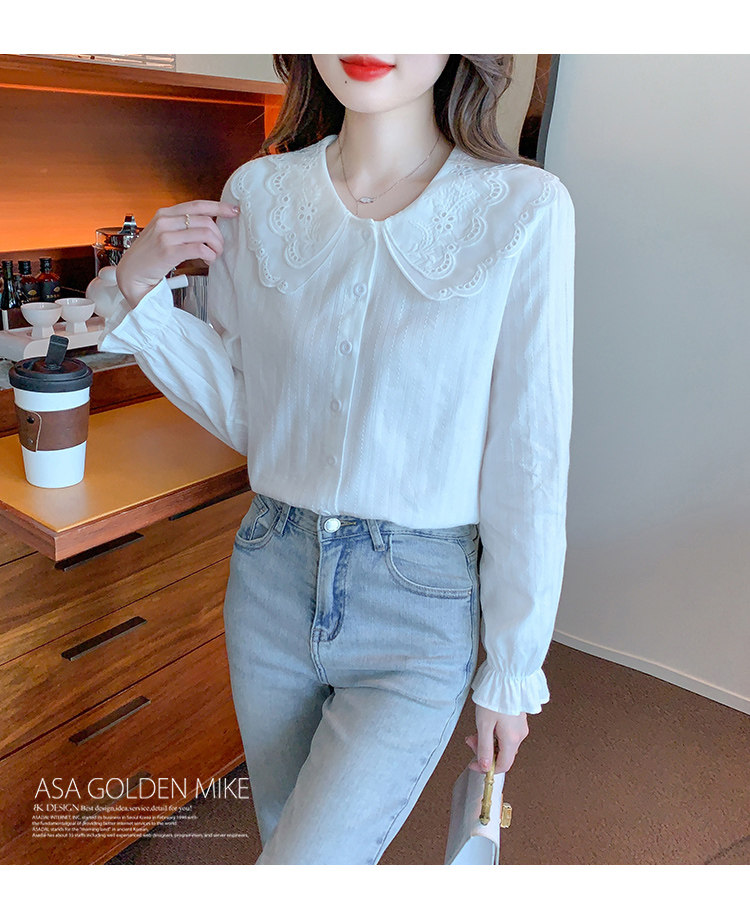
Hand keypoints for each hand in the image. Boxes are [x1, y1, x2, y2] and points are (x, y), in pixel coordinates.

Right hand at [115, 199, 239, 307]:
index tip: (234, 211)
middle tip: (220, 248)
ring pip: (205, 233)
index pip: (197, 205)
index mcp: (165, 214)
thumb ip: (181, 227)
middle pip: (205, 220)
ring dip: (216, 247)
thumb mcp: (163, 235)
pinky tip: (208, 261)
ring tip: (214, 256)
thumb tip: (209, 226)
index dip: (218, 207)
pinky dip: (209, 255)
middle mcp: (165, 220)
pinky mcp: (168, 250)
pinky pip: (199, 248)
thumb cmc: (150, 257)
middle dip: (218, 235)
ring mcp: (166, 235)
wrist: (131, 274)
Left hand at [465, 704, 528, 773]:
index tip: (473, 764)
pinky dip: (494, 734)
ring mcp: (520, 726)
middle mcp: (520, 735)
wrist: (507, 676)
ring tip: (475, 731)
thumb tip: (484, 767)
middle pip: (503, 754)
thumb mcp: (484, 725)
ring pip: (503, 744)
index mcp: (512, 739)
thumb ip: (484, 748)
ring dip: (488, 741)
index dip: (487, 769)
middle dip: (485, 751)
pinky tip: (486, 724)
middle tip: (470, 740)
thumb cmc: (495, 697)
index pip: (503, 766)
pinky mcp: (518, 718)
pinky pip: (506, 734)